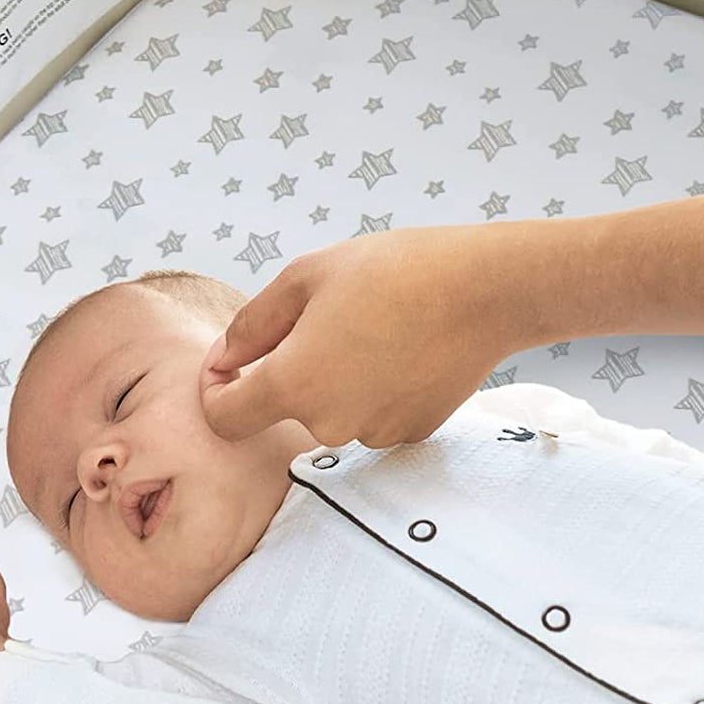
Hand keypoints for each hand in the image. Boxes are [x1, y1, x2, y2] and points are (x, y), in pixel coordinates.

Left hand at [200, 226, 515, 447]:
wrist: (485, 289)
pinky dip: (376, 388)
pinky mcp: (413, 432)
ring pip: (333, 410)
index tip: (235, 361)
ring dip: (338, 377)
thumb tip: (224, 361)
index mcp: (292, 385)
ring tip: (375, 325)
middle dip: (292, 368)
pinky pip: (374, 414)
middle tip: (329, 314)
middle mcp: (329, 424)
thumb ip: (252, 325)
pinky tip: (404, 347)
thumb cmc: (393, 270)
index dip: (217, 389)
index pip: (223, 420)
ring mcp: (374, 434)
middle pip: (286, 408)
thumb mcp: (306, 276)